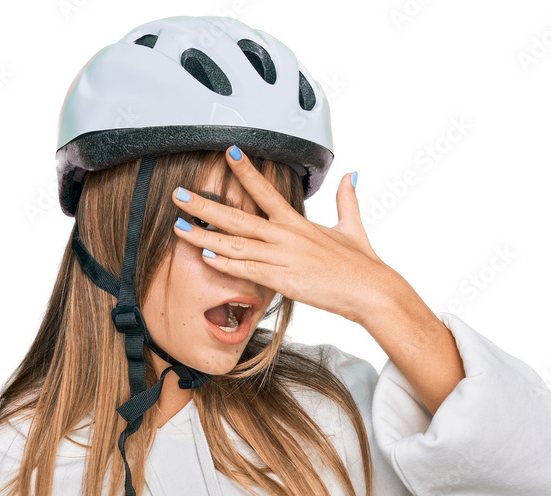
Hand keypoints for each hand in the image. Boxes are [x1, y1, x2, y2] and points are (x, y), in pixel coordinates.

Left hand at [169, 146, 393, 325]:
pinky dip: (225, 263)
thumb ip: (347, 200)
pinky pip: (247, 270)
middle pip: (237, 217)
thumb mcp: (353, 227)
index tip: (227, 151)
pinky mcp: (284, 281)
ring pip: (235, 244)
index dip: (245, 169)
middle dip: (205, 205)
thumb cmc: (362, 263)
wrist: (372, 290)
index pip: (265, 189)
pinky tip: (206, 256)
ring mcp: (283, 258)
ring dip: (204, 236)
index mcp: (298, 223)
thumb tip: (351, 175)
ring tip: (179, 226)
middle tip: (179, 194)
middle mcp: (286, 236)